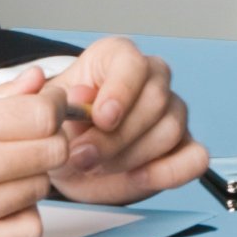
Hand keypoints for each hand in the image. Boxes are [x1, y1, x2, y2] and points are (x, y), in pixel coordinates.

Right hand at [0, 65, 67, 236]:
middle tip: (27, 139)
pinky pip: (26, 230)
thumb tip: (39, 82)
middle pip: (51, 153)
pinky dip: (22, 215)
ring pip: (39, 189)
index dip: (54, 108)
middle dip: (46, 141)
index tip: (47, 109)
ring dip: (29, 178)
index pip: (44, 116)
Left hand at [49, 37, 213, 205]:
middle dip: (116, 136)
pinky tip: (137, 177)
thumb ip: (51, 100)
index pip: (132, 62)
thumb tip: (78, 95)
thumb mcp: (41, 113)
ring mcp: (172, 113)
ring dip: (130, 156)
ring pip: (170, 130)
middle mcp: (152, 79)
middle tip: (83, 156)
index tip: (100, 118)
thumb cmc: (58, 128)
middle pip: (155, 100)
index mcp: (116, 58)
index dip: (120, 90)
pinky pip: (195, 158)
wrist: (66, 160)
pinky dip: (168, 172)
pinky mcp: (184, 147)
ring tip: (96, 167)